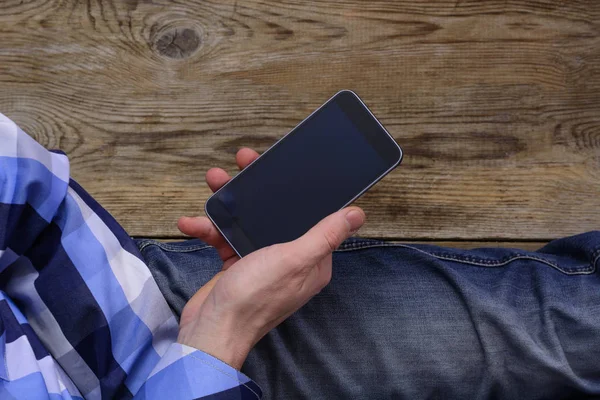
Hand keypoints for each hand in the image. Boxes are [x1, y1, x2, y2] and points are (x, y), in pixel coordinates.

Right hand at [176, 148, 364, 368]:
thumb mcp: (294, 260)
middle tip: (242, 162)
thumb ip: (325, 235)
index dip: (298, 189)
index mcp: (311, 259)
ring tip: (214, 181)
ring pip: (248, 221)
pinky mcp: (237, 264)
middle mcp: (289, 259)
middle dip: (257, 187)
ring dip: (228, 202)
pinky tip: (191, 222)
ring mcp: (261, 261)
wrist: (211, 330)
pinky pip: (224, 237)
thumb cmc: (255, 298)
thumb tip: (357, 214)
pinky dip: (208, 228)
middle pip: (276, 212)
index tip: (282, 165)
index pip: (311, 215)